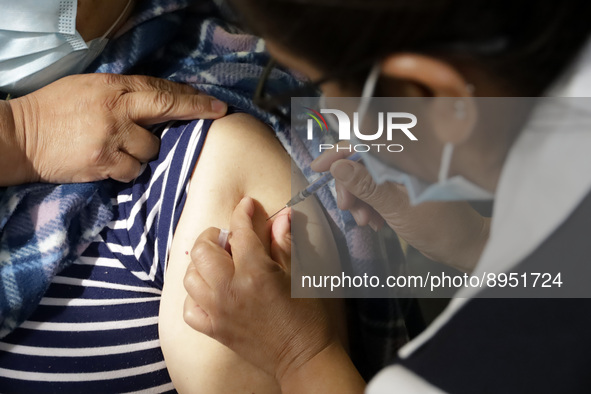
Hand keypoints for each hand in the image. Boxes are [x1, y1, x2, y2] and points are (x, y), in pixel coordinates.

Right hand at [6, 73, 227, 183]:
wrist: (21, 137)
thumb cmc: (55, 109)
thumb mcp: (89, 88)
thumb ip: (124, 94)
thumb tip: (160, 101)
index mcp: (113, 88)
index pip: (161, 90)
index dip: (191, 97)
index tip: (216, 103)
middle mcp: (117, 111)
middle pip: (167, 110)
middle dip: (196, 112)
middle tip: (217, 114)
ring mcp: (112, 139)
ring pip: (152, 150)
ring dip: (145, 152)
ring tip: (123, 148)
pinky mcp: (104, 164)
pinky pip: (134, 171)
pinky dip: (129, 170)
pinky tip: (114, 164)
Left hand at [183, 197, 335, 382]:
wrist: (303, 356)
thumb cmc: (307, 315)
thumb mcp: (298, 274)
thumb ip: (284, 243)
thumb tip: (282, 215)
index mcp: (255, 272)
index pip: (240, 232)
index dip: (242, 213)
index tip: (246, 205)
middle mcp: (230, 290)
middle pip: (203, 250)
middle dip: (214, 236)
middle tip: (228, 238)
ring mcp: (218, 311)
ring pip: (190, 277)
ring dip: (202, 264)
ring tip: (218, 264)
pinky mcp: (214, 330)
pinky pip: (189, 308)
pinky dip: (194, 296)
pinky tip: (210, 292)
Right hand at [311, 148, 489, 271]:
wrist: (462, 245)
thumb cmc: (437, 226)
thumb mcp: (396, 207)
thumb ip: (366, 185)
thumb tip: (337, 166)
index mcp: (406, 156)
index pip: (365, 142)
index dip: (339, 152)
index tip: (318, 167)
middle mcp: (403, 160)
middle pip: (361, 161)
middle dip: (350, 186)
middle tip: (349, 209)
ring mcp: (402, 174)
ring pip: (365, 178)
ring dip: (358, 200)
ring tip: (365, 221)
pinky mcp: (401, 188)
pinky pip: (374, 190)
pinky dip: (368, 205)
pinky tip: (373, 221)